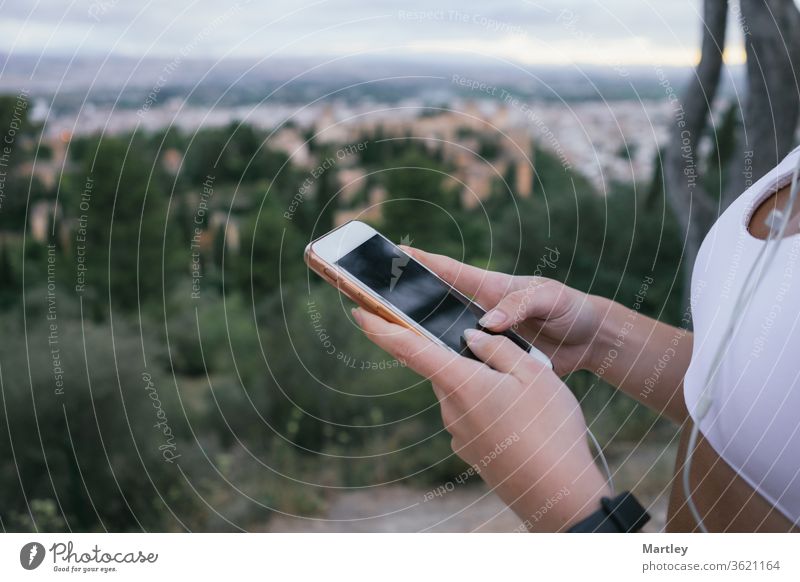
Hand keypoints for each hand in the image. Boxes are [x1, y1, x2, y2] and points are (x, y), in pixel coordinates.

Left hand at [352, 307, 609, 531]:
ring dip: (483, 388)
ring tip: (526, 398)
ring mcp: (458, 433)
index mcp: (460, 381)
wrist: (558, 493)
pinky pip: (473, 418)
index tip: (358, 312)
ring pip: (462, 394)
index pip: (409, 348)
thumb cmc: (548, 427)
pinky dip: (490, 412)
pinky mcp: (470, 451)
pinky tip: (521, 423)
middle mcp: (450, 408)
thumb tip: (470, 338)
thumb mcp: (533, 372)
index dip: (381, 328)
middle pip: (446, 370)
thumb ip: (497, 348)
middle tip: (510, 364)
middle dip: (467, 362)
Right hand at [403, 247, 606, 375]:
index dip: (421, 261)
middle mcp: (480, 312)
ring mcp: (484, 338)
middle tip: (375, 300)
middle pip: (436, 306)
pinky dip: (450, 369)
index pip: (449, 271)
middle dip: (407, 302)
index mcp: (490, 289)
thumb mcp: (550, 297)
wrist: (590, 342)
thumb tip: (487, 323)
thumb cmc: (571, 308)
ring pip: (446, 338)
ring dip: (424, 339)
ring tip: (390, 339)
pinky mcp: (493, 362)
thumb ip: (520, 304)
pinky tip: (432, 376)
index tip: (394, 252)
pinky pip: (466, 365)